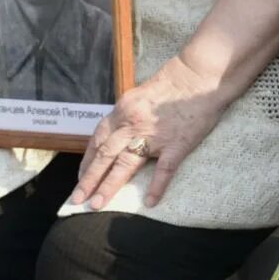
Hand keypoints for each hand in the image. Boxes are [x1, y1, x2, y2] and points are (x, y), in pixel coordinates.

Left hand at [72, 57, 229, 208]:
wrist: (201, 75)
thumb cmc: (173, 83)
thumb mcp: (138, 95)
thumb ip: (126, 116)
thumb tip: (115, 136)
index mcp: (122, 111)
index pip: (97, 140)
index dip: (86, 161)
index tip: (80, 179)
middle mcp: (132, 124)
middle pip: (105, 155)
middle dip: (89, 180)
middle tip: (77, 200)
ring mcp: (155, 135)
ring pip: (125, 164)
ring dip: (109, 185)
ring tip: (97, 204)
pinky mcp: (178, 143)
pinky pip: (165, 169)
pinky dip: (157, 186)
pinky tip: (150, 202)